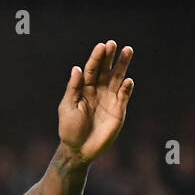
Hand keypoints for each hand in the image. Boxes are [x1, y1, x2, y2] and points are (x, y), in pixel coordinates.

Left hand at [59, 41, 134, 164]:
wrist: (80, 150)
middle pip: (106, 70)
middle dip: (110, 57)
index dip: (96, 58)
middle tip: (113, 44)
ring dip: (123, 65)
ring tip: (128, 50)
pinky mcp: (119, 110)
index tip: (101, 46)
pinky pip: (124, 95)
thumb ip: (73, 89)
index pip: (92, 69)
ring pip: (118, 78)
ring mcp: (109, 99)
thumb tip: (77, 68)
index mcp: (84, 88)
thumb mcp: (67, 107)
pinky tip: (128, 80)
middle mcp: (98, 90)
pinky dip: (126, 87)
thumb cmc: (70, 129)